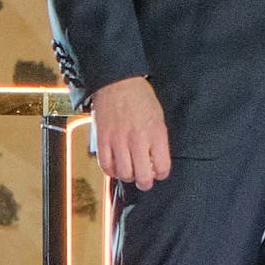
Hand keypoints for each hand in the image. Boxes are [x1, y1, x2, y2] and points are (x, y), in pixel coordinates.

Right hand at [89, 75, 172, 189]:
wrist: (117, 81)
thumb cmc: (140, 97)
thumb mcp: (158, 117)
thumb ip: (158, 140)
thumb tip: (155, 161)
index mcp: (156, 133)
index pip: (162, 168)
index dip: (160, 173)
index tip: (157, 171)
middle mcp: (138, 139)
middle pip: (143, 176)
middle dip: (145, 182)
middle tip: (143, 179)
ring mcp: (119, 140)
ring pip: (124, 173)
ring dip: (128, 176)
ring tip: (129, 170)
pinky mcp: (103, 139)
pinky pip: (106, 165)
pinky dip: (111, 170)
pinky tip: (115, 165)